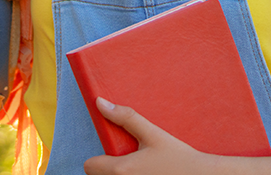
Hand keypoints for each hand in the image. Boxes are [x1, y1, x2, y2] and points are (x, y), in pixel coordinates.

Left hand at [83, 98, 218, 174]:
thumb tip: (100, 102)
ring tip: (141, 169)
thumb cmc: (180, 157)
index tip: (112, 155)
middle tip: (129, 162)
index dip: (98, 159)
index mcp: (122, 169)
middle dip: (108, 169)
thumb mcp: (153, 134)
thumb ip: (126, 118)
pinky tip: (149, 174)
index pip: (90, 166)